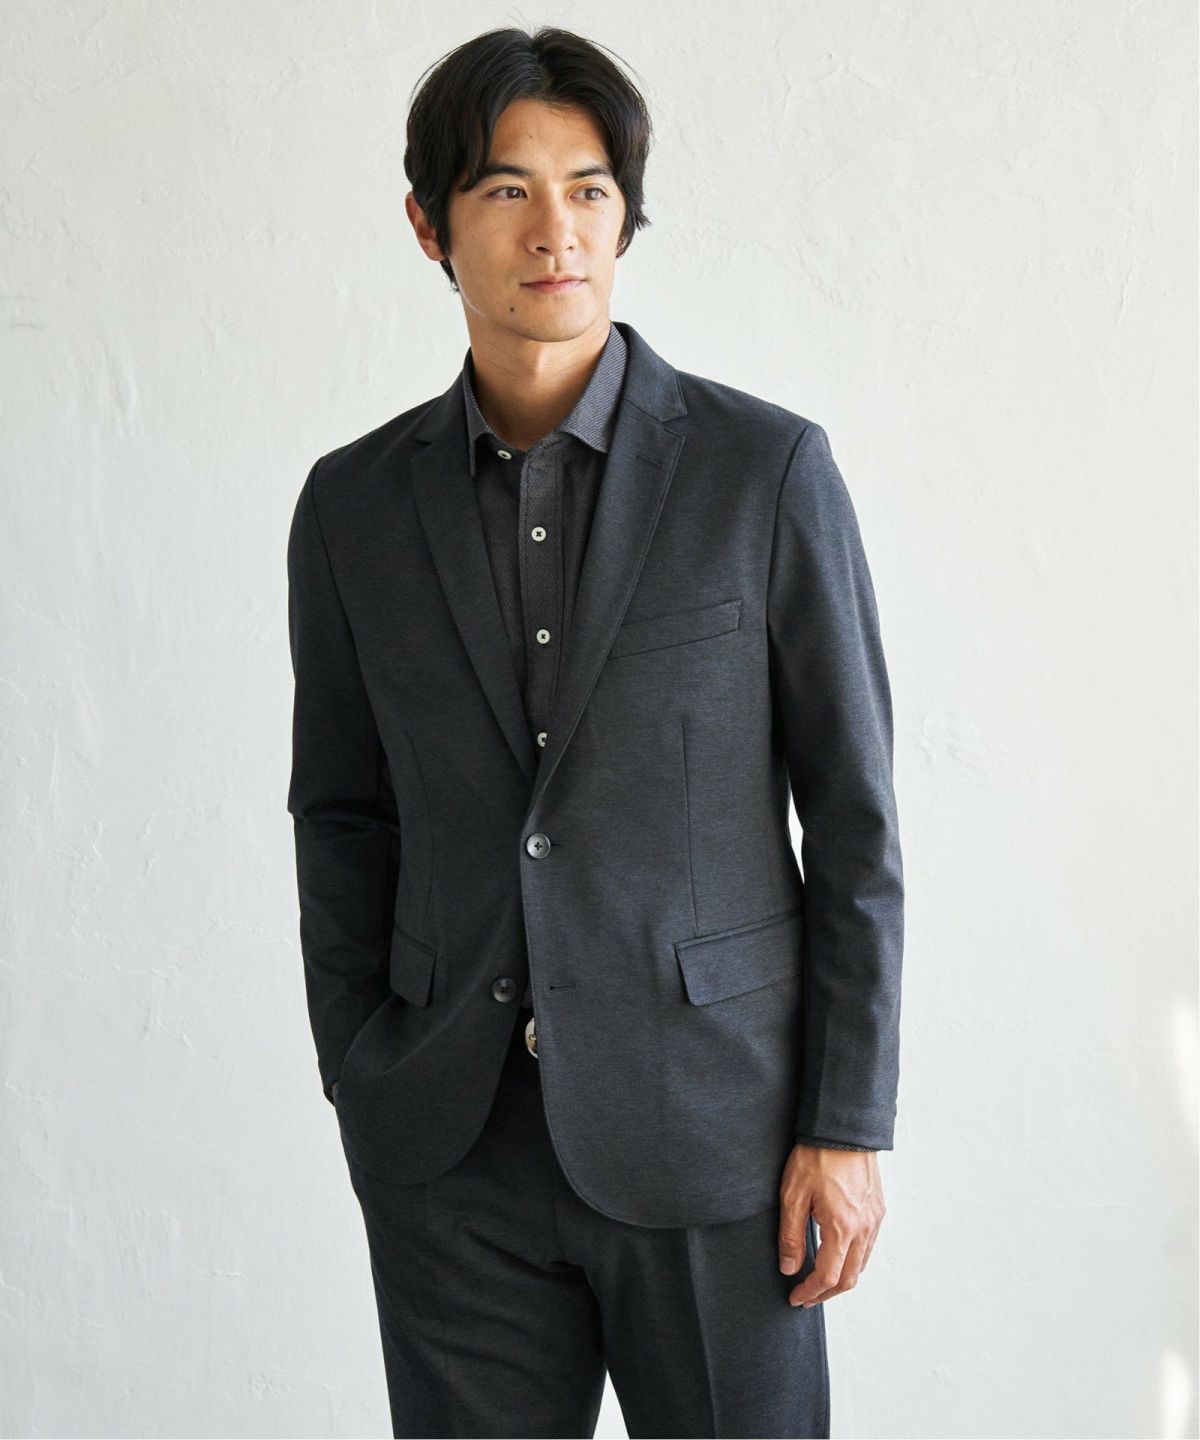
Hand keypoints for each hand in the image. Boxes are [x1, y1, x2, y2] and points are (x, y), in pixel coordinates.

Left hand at [778, 1143, 884, 1306]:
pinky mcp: (878, 1209)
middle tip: (806, 1296)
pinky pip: (869, 1246)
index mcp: (842, 1228)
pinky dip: (854, 1260)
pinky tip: (838, 1255)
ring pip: (862, 1264)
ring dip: (842, 1278)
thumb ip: (791, 1236)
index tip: (796, 1298)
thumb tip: (790, 1268)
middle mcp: (864, 1228)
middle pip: (850, 1278)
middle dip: (827, 1293)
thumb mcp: (793, 1195)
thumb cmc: (816, 1157)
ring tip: (820, 1280)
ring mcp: (874, 1219)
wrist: (842, 1128)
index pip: (828, 1276)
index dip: (810, 1292)